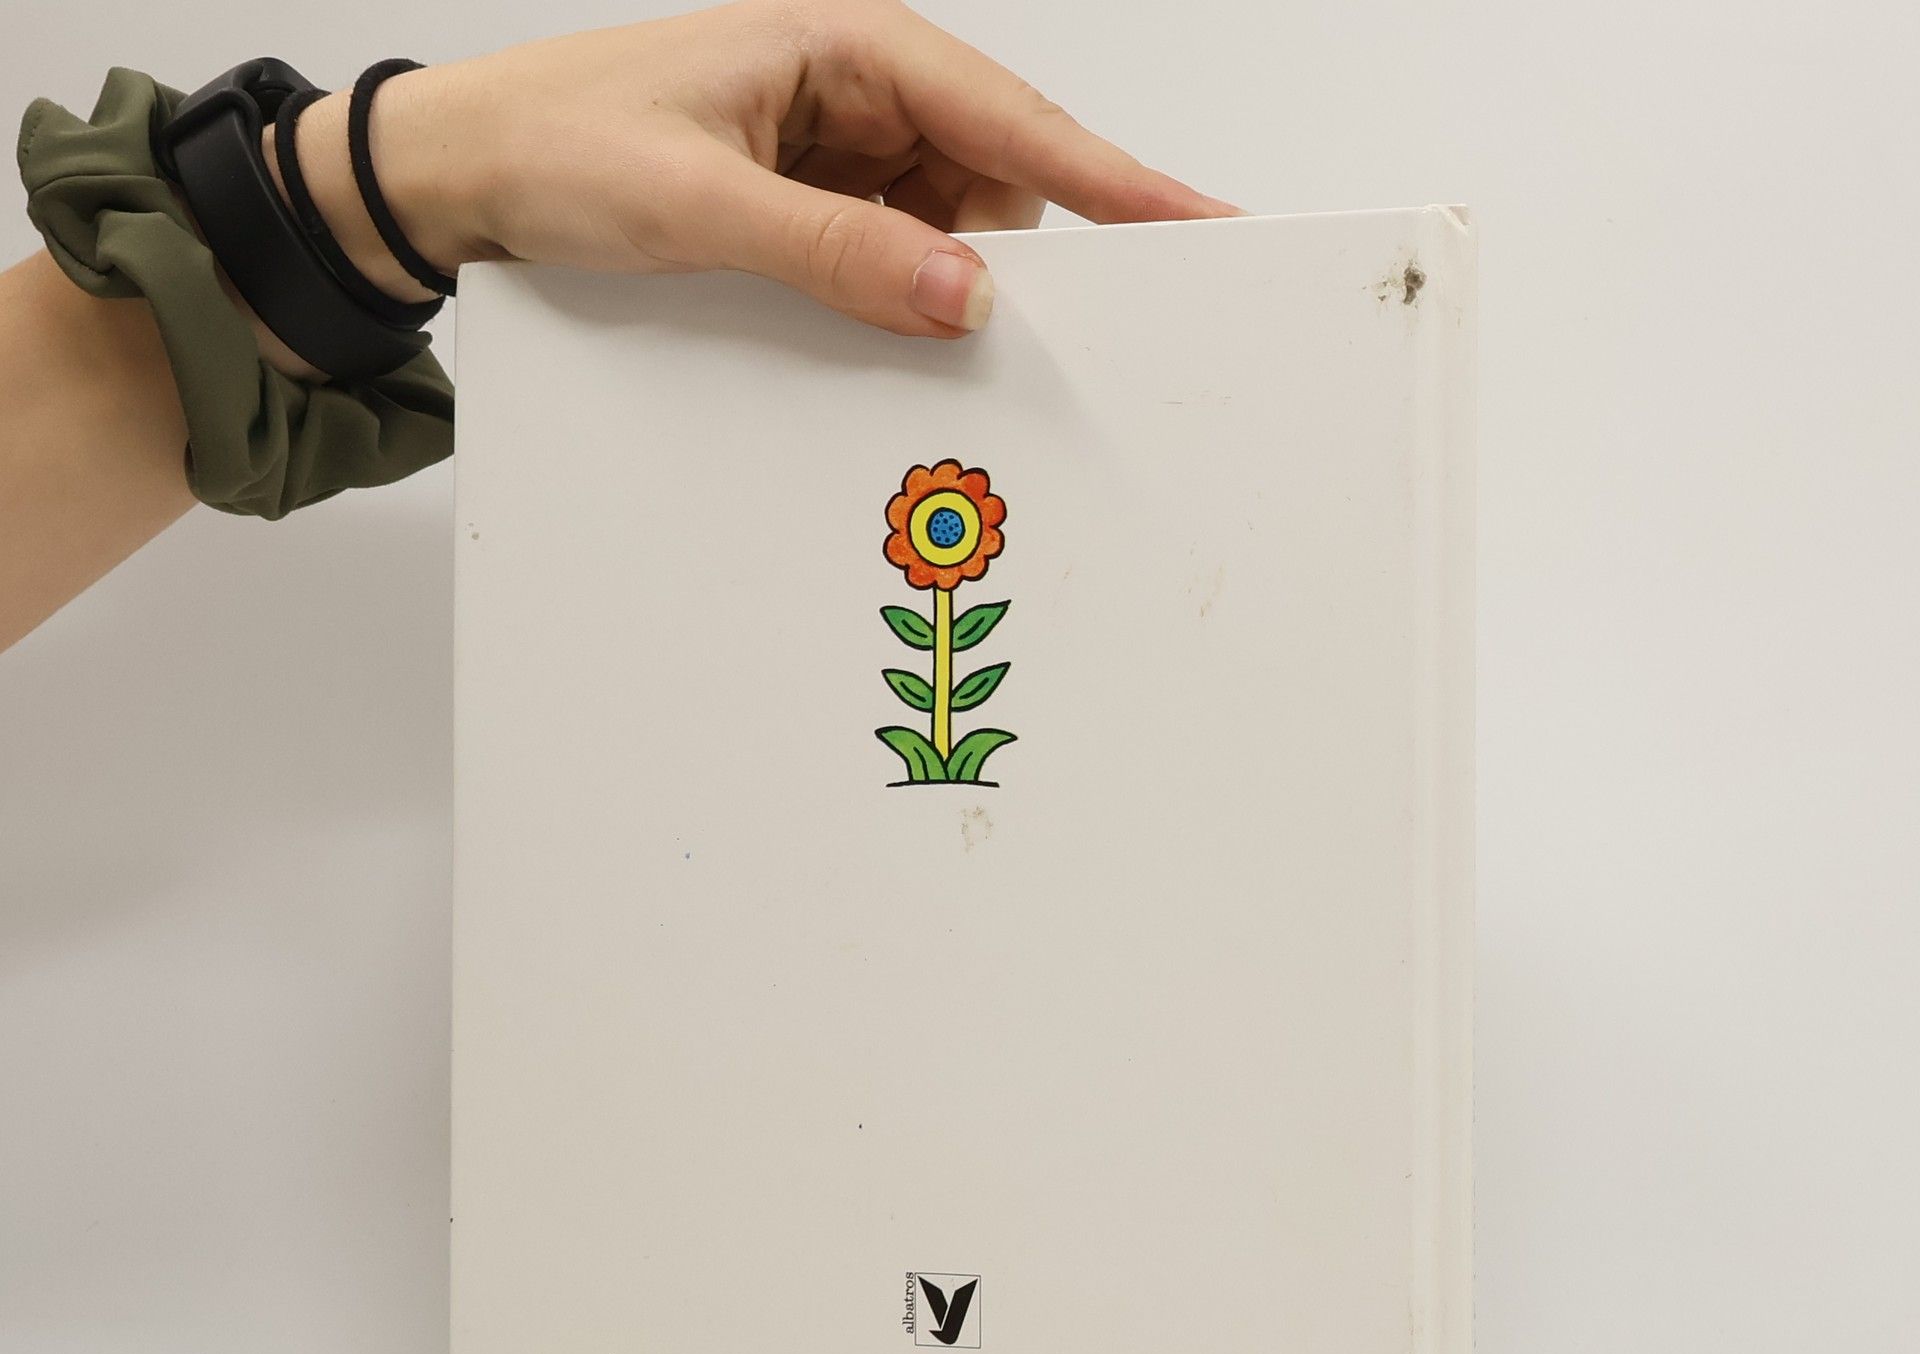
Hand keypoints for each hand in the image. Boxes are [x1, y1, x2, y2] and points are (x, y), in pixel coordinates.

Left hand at [271, 0, 1237, 340]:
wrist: (463, 174)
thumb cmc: (558, 143)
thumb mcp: (700, 203)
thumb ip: (837, 250)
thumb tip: (966, 295)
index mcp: (850, 49)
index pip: (1013, 117)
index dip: (1114, 178)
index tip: (1199, 225)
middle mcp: (863, 95)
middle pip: (1001, 181)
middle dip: (1027, 257)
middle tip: (1076, 338)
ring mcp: (844, 156)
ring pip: (953, 234)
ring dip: (948, 292)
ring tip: (919, 339)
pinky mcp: (819, 210)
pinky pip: (897, 262)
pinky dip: (902, 304)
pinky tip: (882, 337)